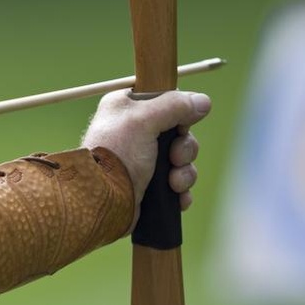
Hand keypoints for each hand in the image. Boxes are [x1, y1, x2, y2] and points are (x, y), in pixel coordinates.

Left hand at [82, 90, 210, 212]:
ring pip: (181, 160)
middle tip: (174, 158)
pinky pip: (178, 184)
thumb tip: (204, 102)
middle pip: (179, 132)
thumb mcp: (143, 120)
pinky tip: (177, 197)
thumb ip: (174, 106)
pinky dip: (181, 191)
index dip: (180, 114)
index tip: (179, 125)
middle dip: (184, 149)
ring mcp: (142, 160)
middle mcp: (134, 131)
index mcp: (127, 107)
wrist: (100, 203)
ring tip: (173, 184)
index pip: (166, 101)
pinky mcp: (148, 185)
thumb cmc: (114, 157)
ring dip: (184, 172)